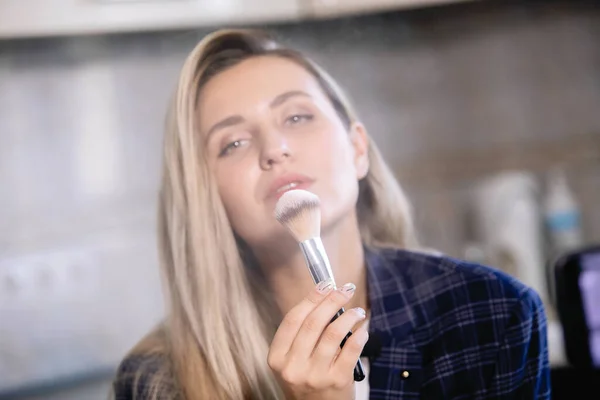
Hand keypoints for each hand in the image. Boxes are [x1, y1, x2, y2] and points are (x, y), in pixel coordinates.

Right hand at [267, 280, 367, 399]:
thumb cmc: (307, 382)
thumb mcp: (292, 361)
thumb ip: (302, 334)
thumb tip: (324, 297)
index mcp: (277, 358)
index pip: (293, 319)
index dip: (310, 298)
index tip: (324, 284)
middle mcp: (293, 367)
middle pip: (313, 323)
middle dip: (332, 301)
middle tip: (344, 289)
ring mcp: (314, 375)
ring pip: (333, 334)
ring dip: (348, 316)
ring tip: (357, 311)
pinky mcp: (336, 381)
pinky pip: (351, 350)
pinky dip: (359, 335)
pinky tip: (362, 329)